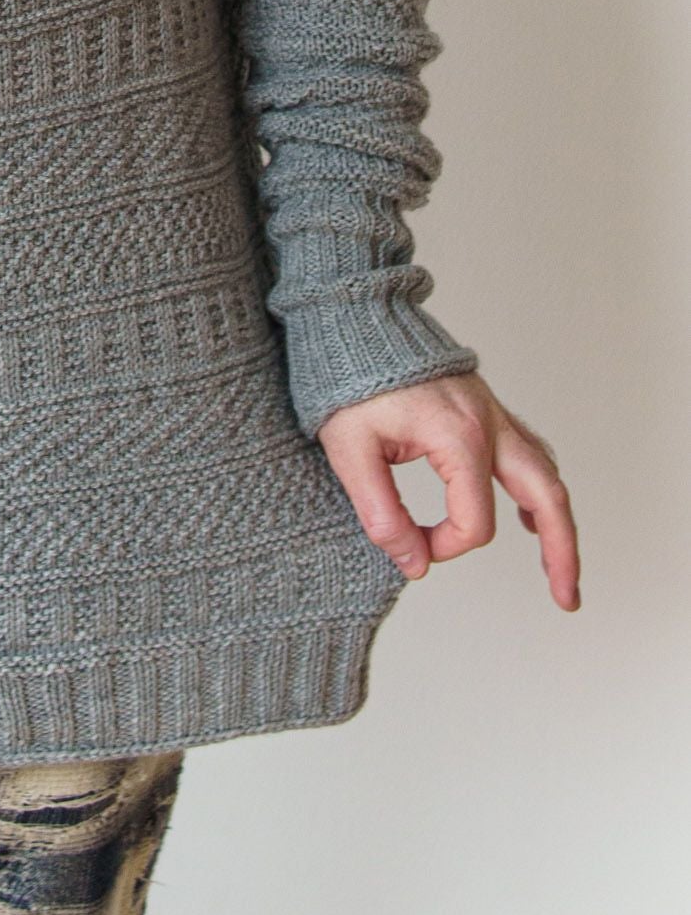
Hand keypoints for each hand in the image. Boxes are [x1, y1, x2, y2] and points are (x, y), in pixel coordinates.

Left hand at [318, 371, 579, 610]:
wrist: (351, 316)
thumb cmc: (347, 379)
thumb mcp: (349, 451)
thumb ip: (382, 514)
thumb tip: (415, 564)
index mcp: (459, 437)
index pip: (475, 523)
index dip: (444, 547)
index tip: (409, 544)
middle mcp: (489, 424)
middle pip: (547, 497)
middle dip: (562, 552)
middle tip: (567, 599)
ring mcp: (492, 411)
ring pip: (546, 473)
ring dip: (557, 520)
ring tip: (559, 566)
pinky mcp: (483, 405)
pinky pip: (528, 449)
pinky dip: (538, 484)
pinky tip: (528, 512)